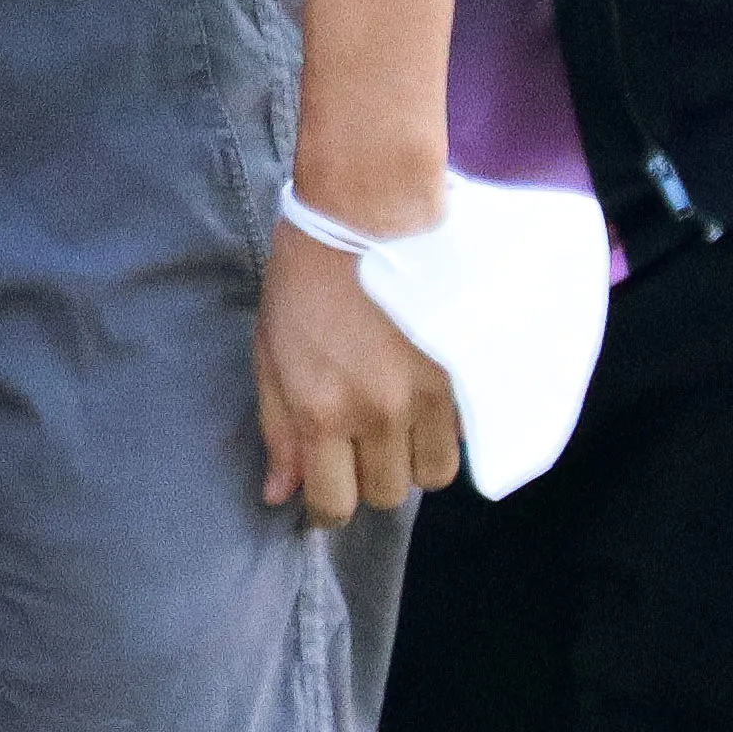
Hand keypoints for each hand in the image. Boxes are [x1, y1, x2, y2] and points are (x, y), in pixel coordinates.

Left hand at [254, 228, 464, 525]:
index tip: (324, 497)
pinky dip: (441, 435)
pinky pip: (460, 440)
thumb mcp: (270, 353)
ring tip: (390, 428)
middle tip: (353, 447)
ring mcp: (427, 398)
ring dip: (407, 462)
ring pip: (430, 477)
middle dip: (364, 481)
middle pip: (385, 495)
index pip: (334, 503)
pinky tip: (420, 406)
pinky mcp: (462, 378)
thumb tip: (279, 494)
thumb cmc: (304, 282)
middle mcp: (379, 414)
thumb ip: (277, 429)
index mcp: (322, 410)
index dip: (326, 510)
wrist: (367, 221)